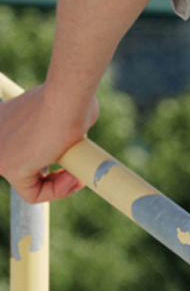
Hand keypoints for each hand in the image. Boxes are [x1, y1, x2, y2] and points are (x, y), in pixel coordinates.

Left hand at [0, 84, 98, 201]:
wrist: (68, 97)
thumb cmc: (73, 98)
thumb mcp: (67, 111)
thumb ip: (63, 128)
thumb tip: (76, 138)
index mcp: (8, 118)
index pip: (27, 148)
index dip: (53, 157)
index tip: (73, 157)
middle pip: (28, 167)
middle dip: (57, 174)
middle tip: (78, 172)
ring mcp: (1, 152)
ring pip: (30, 183)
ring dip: (60, 184)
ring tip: (79, 175)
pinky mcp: (10, 168)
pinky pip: (33, 193)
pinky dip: (57, 192)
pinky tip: (74, 179)